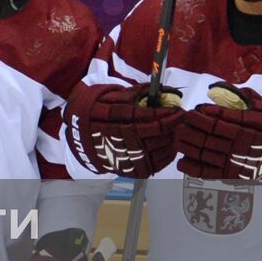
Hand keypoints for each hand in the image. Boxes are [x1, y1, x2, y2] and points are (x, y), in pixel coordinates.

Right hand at [64, 82, 184, 177]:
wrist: (79, 137)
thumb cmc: (98, 112)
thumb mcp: (110, 96)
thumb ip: (137, 93)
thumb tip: (166, 90)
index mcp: (107, 117)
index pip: (142, 117)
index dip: (164, 113)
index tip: (177, 109)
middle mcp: (114, 138)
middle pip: (151, 133)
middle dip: (171, 125)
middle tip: (182, 119)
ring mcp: (121, 156)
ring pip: (155, 150)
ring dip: (170, 140)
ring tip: (177, 131)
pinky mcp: (127, 170)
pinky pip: (154, 165)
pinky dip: (166, 156)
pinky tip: (170, 146)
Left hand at [176, 82, 261, 187]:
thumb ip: (245, 99)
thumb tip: (220, 88)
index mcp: (250, 129)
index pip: (225, 121)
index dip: (207, 116)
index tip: (195, 109)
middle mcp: (242, 146)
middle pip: (211, 137)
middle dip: (192, 129)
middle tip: (180, 121)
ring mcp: (236, 162)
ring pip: (208, 154)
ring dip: (189, 146)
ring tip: (176, 137)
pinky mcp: (233, 175)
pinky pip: (212, 173)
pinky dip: (196, 169)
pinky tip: (181, 162)